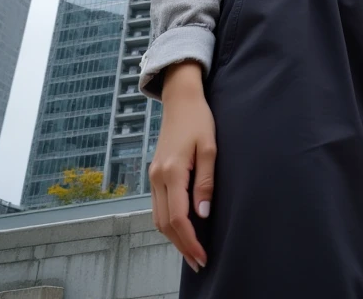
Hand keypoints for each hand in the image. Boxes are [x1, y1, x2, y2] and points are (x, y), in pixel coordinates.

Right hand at [149, 62, 215, 273]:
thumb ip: (205, 181)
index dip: (190, 240)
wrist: (180, 100)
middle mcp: (157, 177)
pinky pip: (158, 206)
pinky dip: (169, 222)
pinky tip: (182, 228)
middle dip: (181, 245)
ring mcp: (153, 175)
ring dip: (174, 237)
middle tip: (199, 262)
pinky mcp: (155, 174)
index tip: (203, 256)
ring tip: (192, 251)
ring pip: (158, 217)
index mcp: (171, 171)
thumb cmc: (199, 120)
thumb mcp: (209, 148)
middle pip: (164, 223)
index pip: (177, 217)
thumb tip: (202, 214)